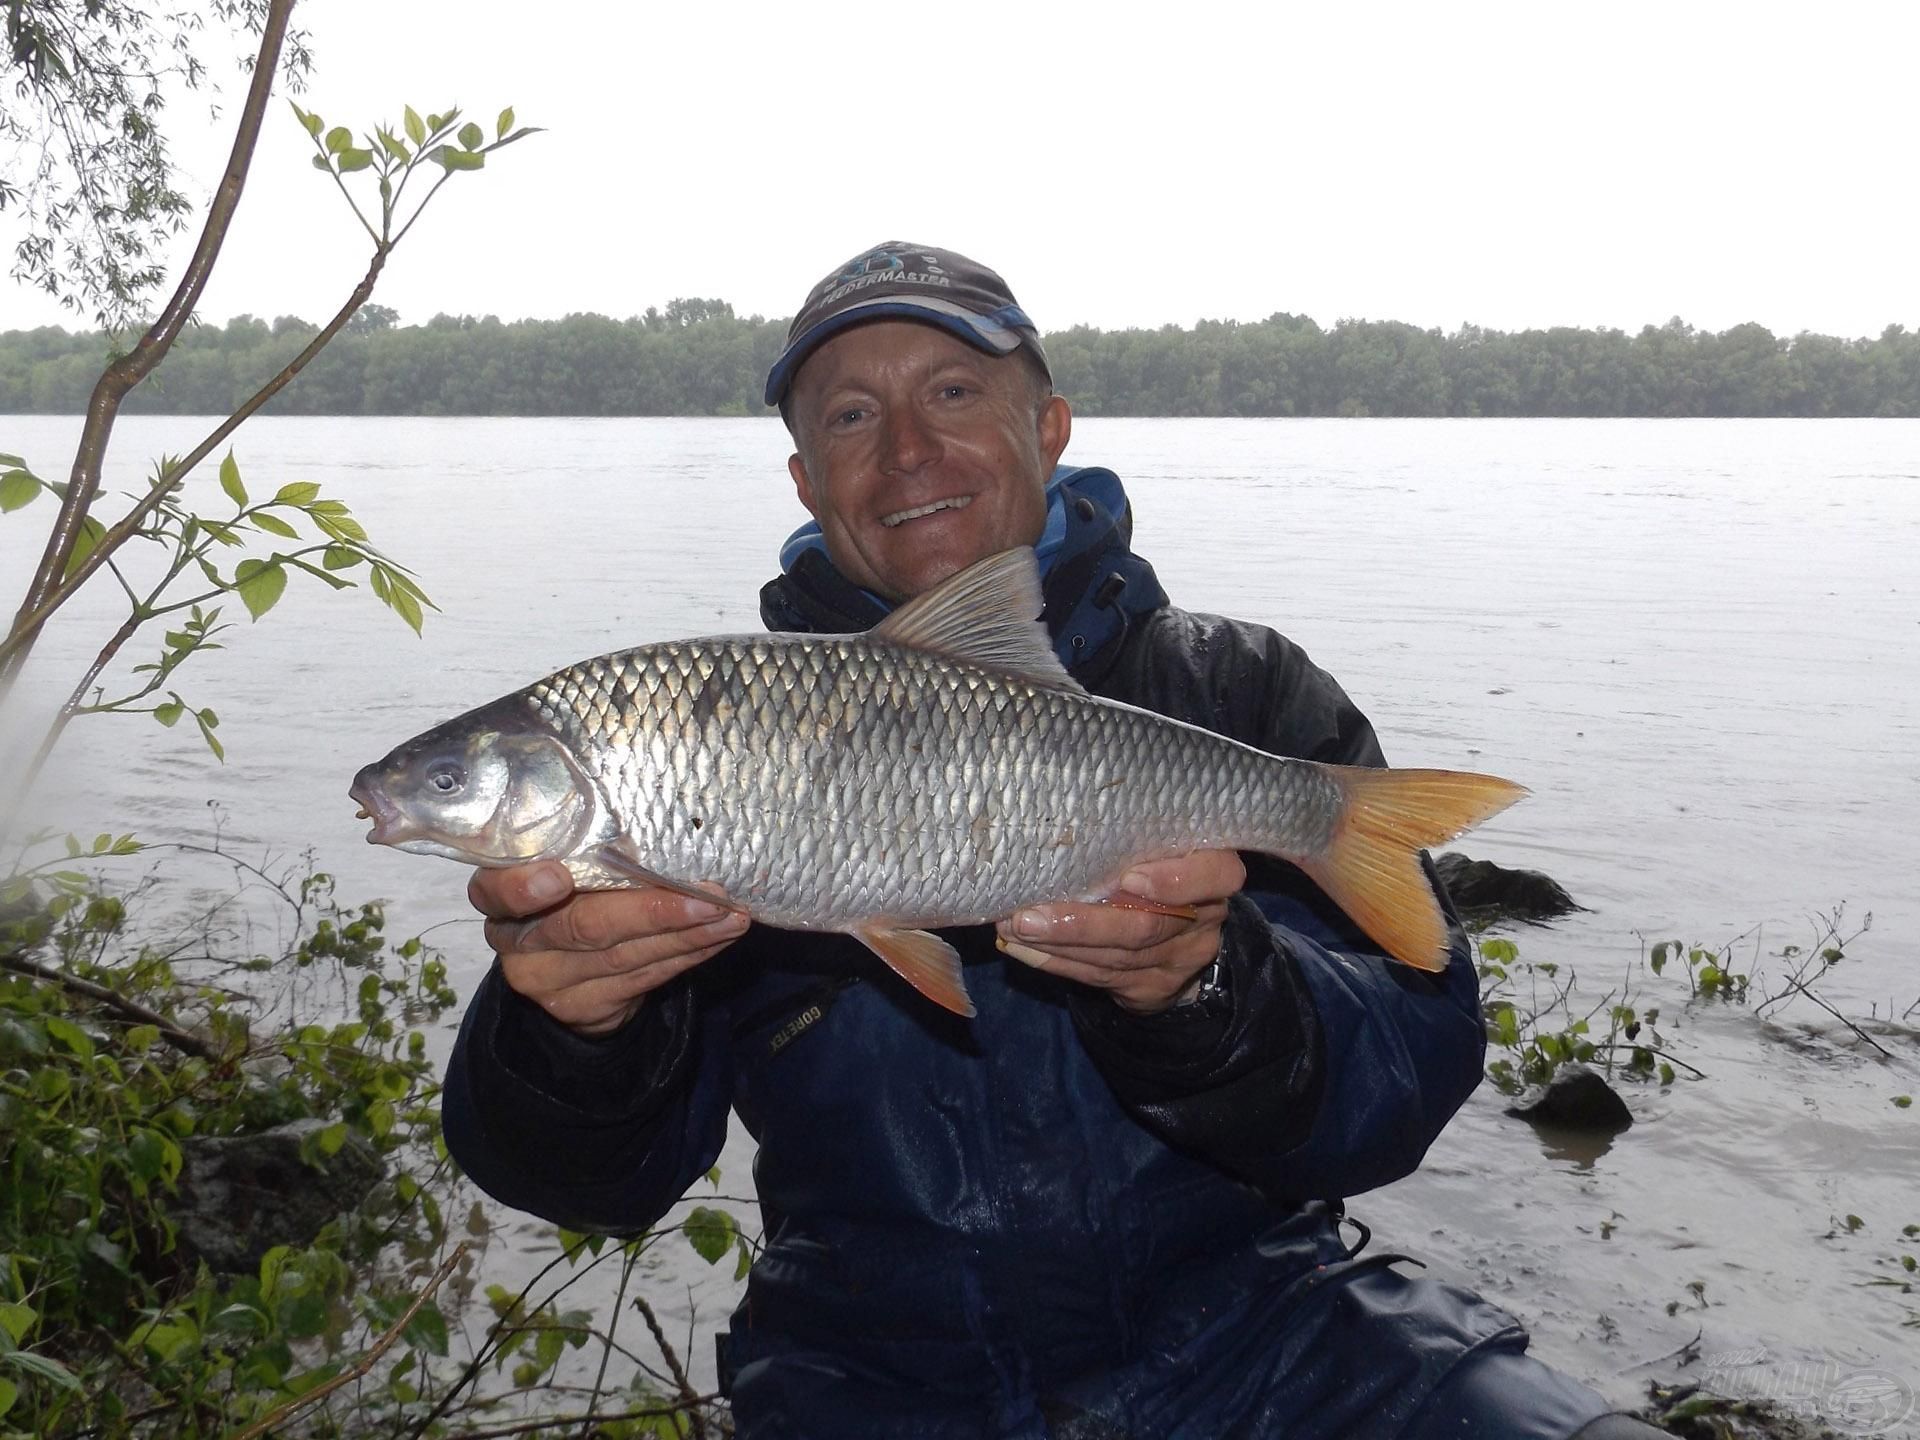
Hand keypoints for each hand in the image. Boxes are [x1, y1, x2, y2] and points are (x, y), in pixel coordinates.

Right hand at [470, 862, 748, 1036]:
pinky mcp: (580, 1006)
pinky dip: (687, 954)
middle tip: (709, 897)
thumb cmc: (573, 891)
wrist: (565, 970)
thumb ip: (591, 850)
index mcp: (499, 891)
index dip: (524, 887)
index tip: (560, 877)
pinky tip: (719, 938)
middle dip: (653, 910)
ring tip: (731, 916)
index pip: (495, 889)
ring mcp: (546, 979)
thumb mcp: (567, 863)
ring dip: (687, 934)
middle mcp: (516, 938)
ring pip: (623, 956)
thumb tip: (668, 828)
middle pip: (583, 925)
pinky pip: (643, 977)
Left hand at [995, 850, 1245, 1013]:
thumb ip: (1132, 838)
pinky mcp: (1153, 987)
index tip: (1129, 878)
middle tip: (1028, 916)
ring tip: (1014, 928)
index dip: (1173, 880)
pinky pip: (1100, 977)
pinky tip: (1023, 950)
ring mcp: (1181, 959)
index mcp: (1215, 872)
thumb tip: (1057, 820)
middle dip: (1081, 924)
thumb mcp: (1161, 844)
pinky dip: (1057, 962)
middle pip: (1147, 927)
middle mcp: (1206, 918)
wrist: (1178, 935)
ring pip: (1117, 957)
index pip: (1215, 876)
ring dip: (1058, 944)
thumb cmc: (1157, 864)